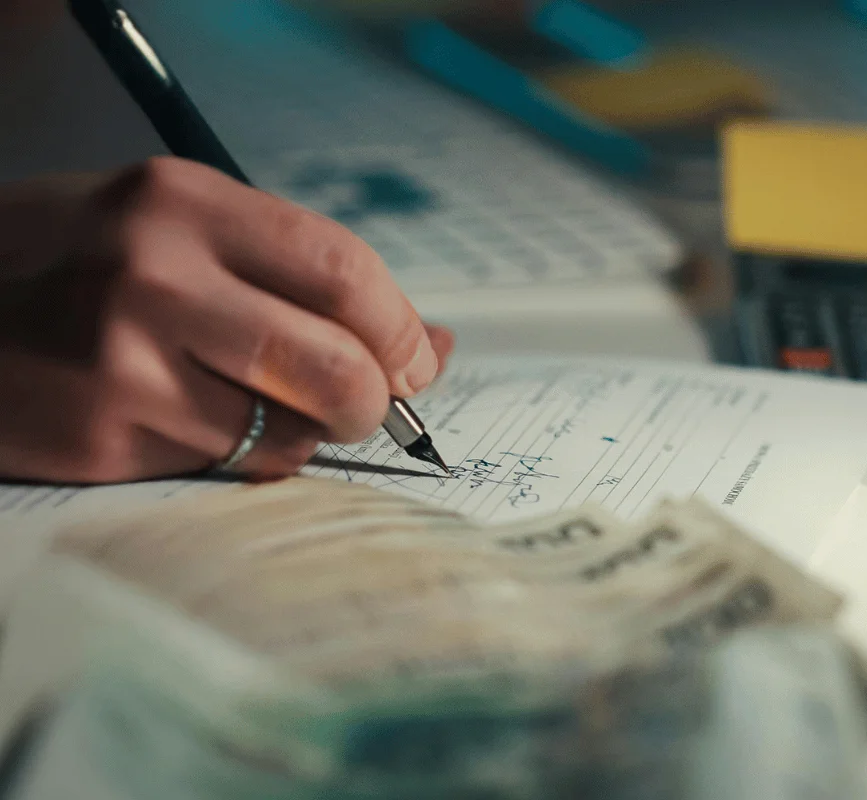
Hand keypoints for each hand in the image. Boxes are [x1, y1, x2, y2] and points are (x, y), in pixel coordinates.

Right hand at [0, 157, 454, 483]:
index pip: (343, 269)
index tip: (416, 361)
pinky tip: (198, 425)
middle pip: (336, 363)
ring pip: (289, 432)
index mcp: (181, 201)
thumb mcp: (171, 230)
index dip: (399, 328)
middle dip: (373, 400)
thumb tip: (431, 344)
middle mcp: (155, 274)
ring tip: (262, 408)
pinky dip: (243, 458)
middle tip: (366, 407)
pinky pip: (228, 467)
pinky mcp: (102, 437)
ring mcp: (123, 362)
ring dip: (303, 435)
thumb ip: (295, 274)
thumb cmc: (67, 267)